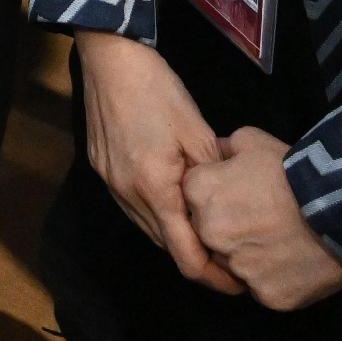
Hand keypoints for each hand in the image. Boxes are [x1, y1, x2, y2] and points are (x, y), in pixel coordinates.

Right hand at [75, 29, 238, 291]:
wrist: (109, 56)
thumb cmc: (158, 89)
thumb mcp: (198, 130)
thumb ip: (215, 174)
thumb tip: (235, 205)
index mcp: (155, 189)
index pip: (185, 256)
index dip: (214, 278)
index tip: (240, 284)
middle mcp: (127, 195)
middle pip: (166, 246)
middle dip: (198, 258)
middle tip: (233, 257)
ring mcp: (110, 184)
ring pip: (148, 229)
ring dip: (177, 236)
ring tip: (209, 234)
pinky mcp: (102, 170)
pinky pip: (134, 208)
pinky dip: (158, 215)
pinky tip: (177, 202)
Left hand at [180, 127, 341, 311]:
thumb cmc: (294, 170)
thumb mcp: (254, 141)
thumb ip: (225, 147)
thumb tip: (216, 153)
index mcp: (199, 193)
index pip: (193, 198)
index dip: (216, 196)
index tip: (240, 195)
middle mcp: (209, 234)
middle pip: (208, 235)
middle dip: (228, 228)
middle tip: (261, 219)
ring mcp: (237, 269)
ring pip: (233, 266)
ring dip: (249, 256)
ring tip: (280, 241)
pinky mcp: (266, 295)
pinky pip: (262, 288)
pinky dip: (275, 278)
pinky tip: (294, 261)